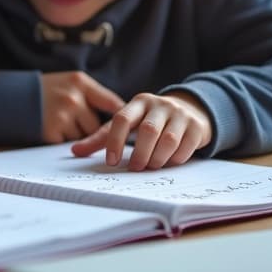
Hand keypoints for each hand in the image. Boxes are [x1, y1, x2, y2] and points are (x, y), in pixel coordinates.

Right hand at [41, 71, 124, 142]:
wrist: (12, 96)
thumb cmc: (46, 90)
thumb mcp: (70, 82)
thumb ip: (93, 94)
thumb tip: (122, 114)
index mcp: (80, 82)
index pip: (112, 103)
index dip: (123, 118)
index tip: (130, 129)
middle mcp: (73, 98)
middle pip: (98, 125)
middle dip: (90, 128)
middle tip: (76, 121)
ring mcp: (62, 115)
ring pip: (84, 137)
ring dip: (76, 135)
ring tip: (60, 122)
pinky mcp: (52, 132)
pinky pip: (68, 144)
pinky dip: (62, 140)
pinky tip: (52, 129)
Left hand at [71, 91, 211, 169]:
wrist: (190, 109)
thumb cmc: (149, 121)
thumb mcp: (127, 123)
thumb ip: (102, 137)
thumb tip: (75, 151)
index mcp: (138, 102)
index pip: (122, 119)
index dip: (115, 141)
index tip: (112, 161)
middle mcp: (160, 105)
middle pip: (148, 131)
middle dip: (140, 154)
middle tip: (135, 168)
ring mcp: (180, 114)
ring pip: (169, 140)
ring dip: (158, 159)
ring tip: (150, 166)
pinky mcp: (197, 126)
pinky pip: (185, 148)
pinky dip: (175, 159)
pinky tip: (168, 162)